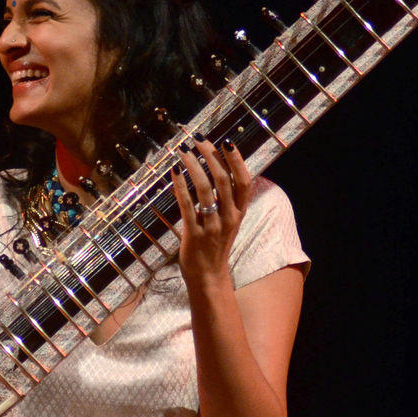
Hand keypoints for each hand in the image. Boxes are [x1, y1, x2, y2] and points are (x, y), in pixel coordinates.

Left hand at [171, 138, 252, 285]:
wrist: (209, 276)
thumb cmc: (216, 245)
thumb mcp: (228, 221)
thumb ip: (226, 199)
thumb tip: (218, 169)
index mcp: (239, 213)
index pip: (243, 181)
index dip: (237, 160)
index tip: (226, 141)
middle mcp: (229, 218)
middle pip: (223, 180)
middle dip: (211, 156)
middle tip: (198, 139)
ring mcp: (212, 226)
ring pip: (205, 190)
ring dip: (194, 166)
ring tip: (183, 150)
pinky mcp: (194, 234)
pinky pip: (187, 206)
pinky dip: (180, 186)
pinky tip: (174, 172)